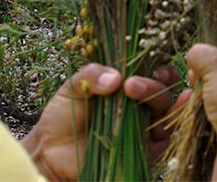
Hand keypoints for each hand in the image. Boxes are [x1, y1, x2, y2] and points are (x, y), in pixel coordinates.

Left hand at [21, 62, 178, 181]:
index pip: (155, 72)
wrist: (50, 152)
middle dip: (153, 85)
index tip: (148, 64)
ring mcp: (144, 127)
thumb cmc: (63, 117)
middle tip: (131, 85)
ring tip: (137, 97)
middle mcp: (141, 104)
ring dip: (160, 102)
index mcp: (129, 85)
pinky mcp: (144, 150)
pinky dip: (166, 129)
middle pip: (164, 90)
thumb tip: (116, 77)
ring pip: (166, 112)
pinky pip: (163, 140)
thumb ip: (91, 74)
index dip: (159, 66)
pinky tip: (158, 123)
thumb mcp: (73, 87)